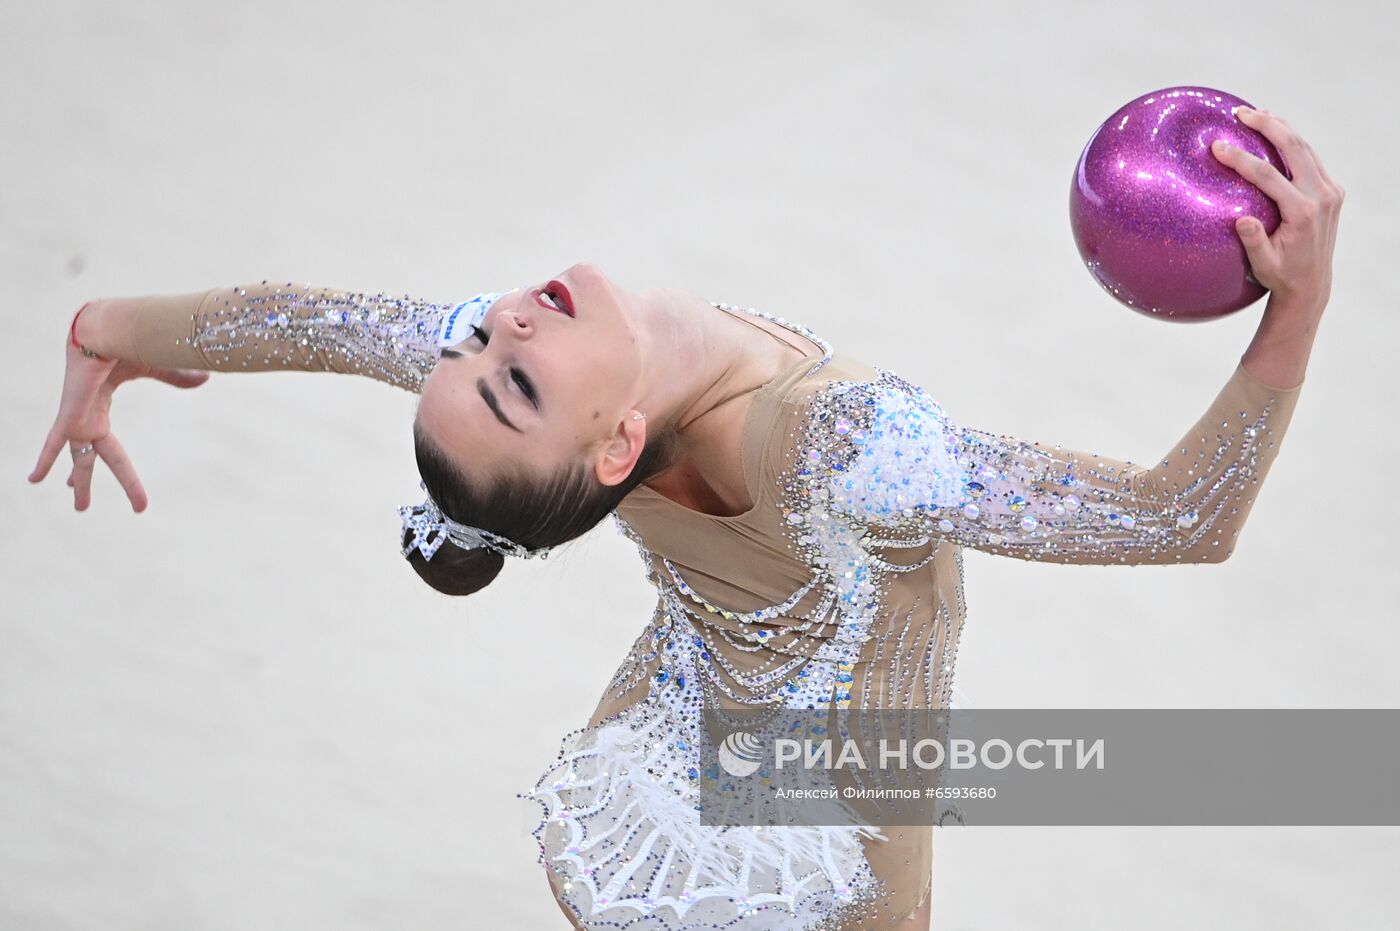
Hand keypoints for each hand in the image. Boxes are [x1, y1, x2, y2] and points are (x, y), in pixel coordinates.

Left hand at [27, 301, 209, 510]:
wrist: (103, 328)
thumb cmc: (125, 340)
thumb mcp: (153, 366)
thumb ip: (174, 377)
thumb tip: (206, 379)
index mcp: (100, 405)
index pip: (112, 449)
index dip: (123, 472)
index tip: (126, 488)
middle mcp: (87, 416)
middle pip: (92, 459)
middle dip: (84, 481)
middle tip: (82, 506)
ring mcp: (77, 417)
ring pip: (78, 458)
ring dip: (78, 481)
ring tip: (80, 507)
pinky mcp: (71, 414)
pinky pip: (56, 442)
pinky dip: (46, 460)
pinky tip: (34, 480)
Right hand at [1210, 106, 1345, 310]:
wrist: (1312, 284)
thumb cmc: (1280, 276)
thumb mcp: (1263, 265)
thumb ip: (1254, 242)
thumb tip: (1241, 220)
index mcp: (1304, 212)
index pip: (1268, 176)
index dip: (1241, 159)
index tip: (1218, 146)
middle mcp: (1322, 196)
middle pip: (1294, 148)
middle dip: (1267, 125)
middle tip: (1240, 113)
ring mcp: (1330, 190)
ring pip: (1304, 147)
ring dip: (1280, 128)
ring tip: (1255, 114)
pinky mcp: (1331, 189)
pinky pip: (1309, 157)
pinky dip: (1291, 142)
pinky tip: (1273, 133)